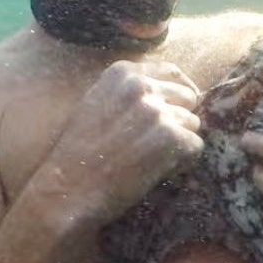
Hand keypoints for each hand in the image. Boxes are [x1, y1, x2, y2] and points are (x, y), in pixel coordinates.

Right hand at [44, 60, 203, 221]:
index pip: (171, 73)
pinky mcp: (171, 139)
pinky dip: (182, 162)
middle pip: (187, 97)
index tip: (172, 112)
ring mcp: (158, 112)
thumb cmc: (78, 153)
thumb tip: (169, 89)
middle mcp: (142, 86)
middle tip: (154, 143)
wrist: (68, 189)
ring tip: (148, 159)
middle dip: (178, 119)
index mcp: (123, 73)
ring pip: (192, 123)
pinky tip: (155, 171)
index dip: (175, 95)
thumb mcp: (96, 103)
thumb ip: (129, 91)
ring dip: (178, 143)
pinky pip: (195, 147)